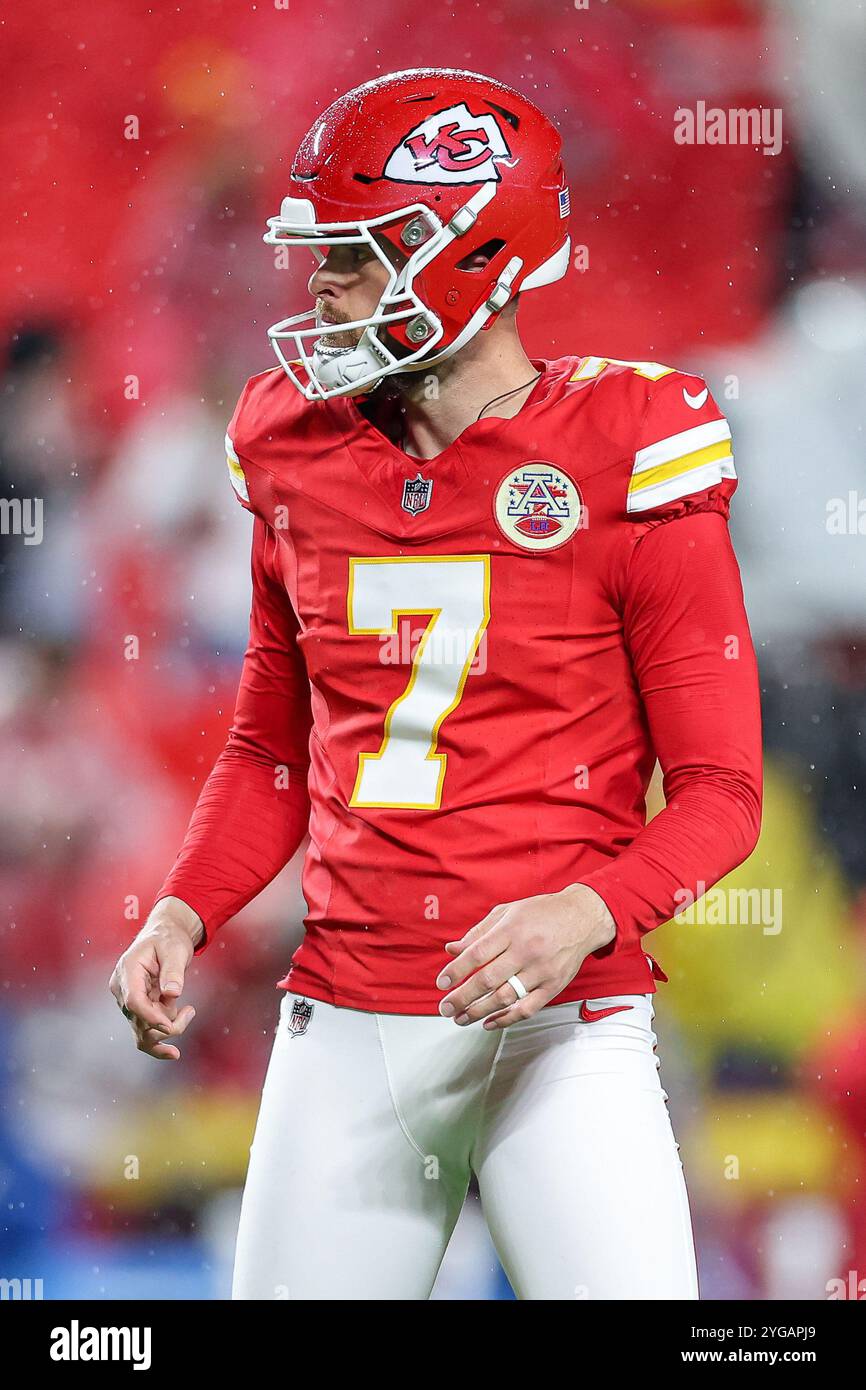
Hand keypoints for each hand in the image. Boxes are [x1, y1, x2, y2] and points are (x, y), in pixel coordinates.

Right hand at [109, 897, 202, 1059]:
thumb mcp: (175, 949)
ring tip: (188, 1011)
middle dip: (166, 1023)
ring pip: (142, 1032)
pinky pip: (144, 1034)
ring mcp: (128, 1002)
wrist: (166, 936)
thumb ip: (173, 970)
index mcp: (127, 971)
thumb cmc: (170, 939)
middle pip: (139, 1020)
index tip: (170, 1026)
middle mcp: (122, 989)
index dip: (150, 1017)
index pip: (133, 1002)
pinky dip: (158, 1045)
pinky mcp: (138, 1011)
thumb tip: (172, 993)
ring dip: (167, 1029)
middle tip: (189, 1011)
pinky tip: (173, 1055)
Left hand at [435, 884, 615, 1029]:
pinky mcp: (553, 985)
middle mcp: (525, 950)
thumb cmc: (541, 912)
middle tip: (445, 1008)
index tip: (441, 983)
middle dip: (462, 997)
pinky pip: (528, 1008)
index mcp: (511, 929)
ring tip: (460, 1018)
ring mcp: (541, 970)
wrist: (582, 918)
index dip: (456, 970)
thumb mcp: (507, 911)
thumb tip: (451, 949)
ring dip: (479, 1011)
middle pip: (488, 979)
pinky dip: (507, 1019)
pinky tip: (489, 1023)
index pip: (477, 953)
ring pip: (505, 997)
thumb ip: (478, 932)